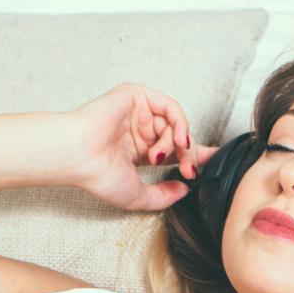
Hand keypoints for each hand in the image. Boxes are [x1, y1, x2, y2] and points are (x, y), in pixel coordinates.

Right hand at [64, 83, 219, 211]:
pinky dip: (179, 124)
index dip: (195, 155)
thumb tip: (185, 189)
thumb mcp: (138, 196)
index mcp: (138, 151)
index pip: (173, 151)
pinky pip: (171, 107)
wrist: (79, 156)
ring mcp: (139, 112)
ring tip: (161, 156)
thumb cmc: (98, 176)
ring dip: (176, 143)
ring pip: (175, 124)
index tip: (214, 161)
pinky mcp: (137, 96)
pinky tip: (175, 139)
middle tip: (188, 171)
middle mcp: (140, 130)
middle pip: (178, 139)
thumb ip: (163, 196)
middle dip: (188, 157)